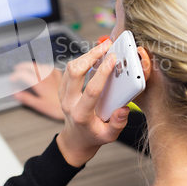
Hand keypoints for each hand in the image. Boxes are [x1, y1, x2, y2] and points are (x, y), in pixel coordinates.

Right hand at [9, 62, 63, 119]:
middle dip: (23, 66)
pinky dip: (47, 68)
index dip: (16, 76)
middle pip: (33, 67)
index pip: (24, 75)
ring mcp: (54, 77)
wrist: (73, 107)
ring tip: (29, 67)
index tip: (11, 79)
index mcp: (40, 84)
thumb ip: (27, 98)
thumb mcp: (39, 105)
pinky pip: (53, 69)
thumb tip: (15, 93)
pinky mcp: (61, 78)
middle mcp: (47, 78)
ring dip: (34, 65)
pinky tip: (46, 69)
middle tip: (17, 68)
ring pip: (42, 66)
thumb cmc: (57, 109)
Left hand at [56, 40, 129, 167]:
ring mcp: (63, 95)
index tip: (112, 59)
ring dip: (86, 55)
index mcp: (81, 115)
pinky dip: (81, 60)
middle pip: (75, 72)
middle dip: (91, 56)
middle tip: (106, 45)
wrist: (76, 140)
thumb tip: (124, 109)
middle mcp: (69, 103)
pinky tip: (94, 56)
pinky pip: (69, 70)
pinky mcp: (62, 89)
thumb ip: (118, 124)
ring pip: (70, 68)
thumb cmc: (94, 136)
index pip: (91, 90)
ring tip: (102, 47)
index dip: (102, 73)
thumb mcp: (109, 136)